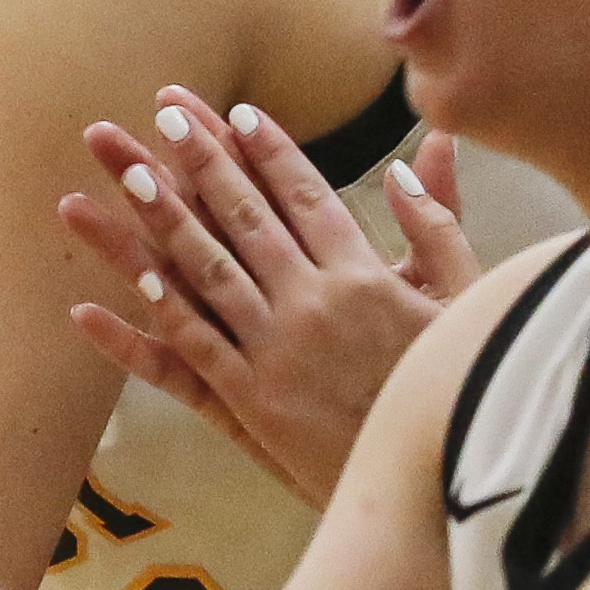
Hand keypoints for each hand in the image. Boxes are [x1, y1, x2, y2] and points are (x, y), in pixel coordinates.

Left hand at [54, 87, 477, 507]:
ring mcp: (277, 351)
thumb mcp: (470, 299)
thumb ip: (440, 224)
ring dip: (163, 218)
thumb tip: (422, 156)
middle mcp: (314, 301)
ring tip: (127, 171)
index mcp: (364, 274)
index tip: (233, 111)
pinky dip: (155, 317)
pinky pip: (192, 350)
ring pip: (207, 270)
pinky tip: (118, 285)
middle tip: (164, 114)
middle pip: (245, 216)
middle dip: (201, 159)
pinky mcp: (253, 404)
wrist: (442, 478)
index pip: (305, 193)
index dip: (266, 150)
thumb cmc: (462, 391)